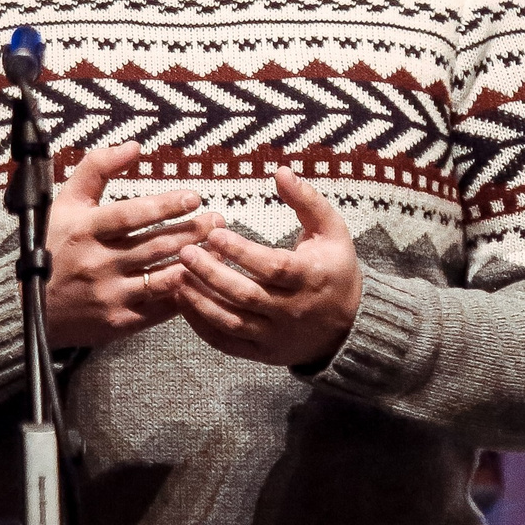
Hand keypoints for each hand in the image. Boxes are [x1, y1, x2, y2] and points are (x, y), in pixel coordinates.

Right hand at [40, 143, 217, 346]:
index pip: (131, 215)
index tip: (194, 198)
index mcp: (85, 230)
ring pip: (164, 278)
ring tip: (220, 248)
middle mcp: (97, 263)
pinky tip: (203, 279)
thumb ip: (97, 168)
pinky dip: (185, 293)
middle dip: (192, 231)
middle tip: (218, 220)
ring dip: (196, 263)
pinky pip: (160, 308)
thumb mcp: (67, 202)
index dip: (165, 205)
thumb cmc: (53, 246)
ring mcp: (109, 295)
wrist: (30, 307)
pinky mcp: (119, 322)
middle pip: (155, 246)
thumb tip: (134, 146)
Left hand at [171, 166, 362, 367]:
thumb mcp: (331, 230)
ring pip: (232, 322)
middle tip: (183, 252)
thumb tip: (280, 171)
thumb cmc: (335, 268)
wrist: (349, 324)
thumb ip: (307, 200)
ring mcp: (276, 335)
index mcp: (310, 277)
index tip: (214, 233)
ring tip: (175, 277)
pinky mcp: (264, 353)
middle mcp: (293, 310)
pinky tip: (184, 303)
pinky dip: (202, 326)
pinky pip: (227, 343)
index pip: (272, 267)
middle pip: (246, 295)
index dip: (241, 252)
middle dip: (211, 274)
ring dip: (200, 301)